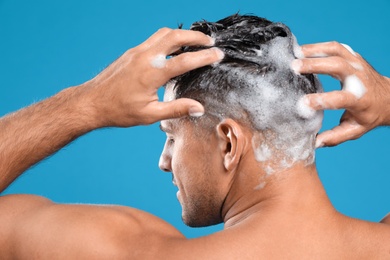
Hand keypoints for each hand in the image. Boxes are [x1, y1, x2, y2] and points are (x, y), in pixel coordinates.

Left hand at [83, 28, 222, 126]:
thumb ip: (177, 109)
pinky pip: (154, 39)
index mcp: (151, 73)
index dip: (204, 57)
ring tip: (195, 41)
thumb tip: (199, 108)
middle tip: (210, 43)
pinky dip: (169, 39)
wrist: (91, 102)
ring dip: (182, 35)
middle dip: (196, 37)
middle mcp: (145, 57)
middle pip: (175, 37)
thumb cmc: (119, 110)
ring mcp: (137, 52)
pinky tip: (174, 48)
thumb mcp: (150, 115)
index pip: (185, 60)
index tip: (218, 55)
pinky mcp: (132, 53)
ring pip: (164, 34)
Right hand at [292, 42, 389, 146]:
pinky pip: (335, 47)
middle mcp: (359, 78)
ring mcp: (357, 63)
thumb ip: (335, 137)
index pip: (340, 98)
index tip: (302, 103)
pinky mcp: (352, 56)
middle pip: (337, 66)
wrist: (389, 96)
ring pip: (336, 50)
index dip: (321, 100)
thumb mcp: (355, 129)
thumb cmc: (369, 115)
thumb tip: (314, 143)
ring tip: (294, 53)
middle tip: (293, 67)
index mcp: (360, 99)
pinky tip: (302, 49)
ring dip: (314, 50)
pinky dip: (318, 46)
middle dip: (314, 65)